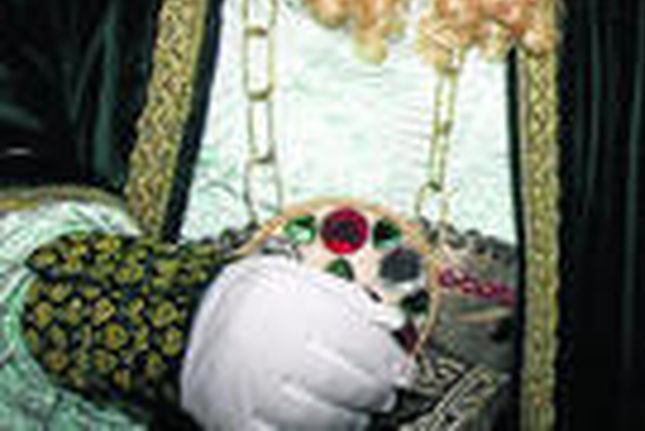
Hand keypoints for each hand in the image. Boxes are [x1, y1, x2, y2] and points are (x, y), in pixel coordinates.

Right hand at [181, 256, 410, 429]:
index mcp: (290, 307)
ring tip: (362, 414)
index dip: (388, 360)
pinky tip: (328, 428)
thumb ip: (352, 301)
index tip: (403, 369)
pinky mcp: (234, 421)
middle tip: (387, 394)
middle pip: (341, 381)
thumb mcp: (304, 281)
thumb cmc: (258, 300)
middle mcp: (269, 349)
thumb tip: (396, 322)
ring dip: (350, 419)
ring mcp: (249, 389)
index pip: (357, 340)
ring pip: (316, 417)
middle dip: (373, 393)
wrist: (187, 321)